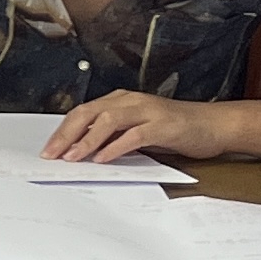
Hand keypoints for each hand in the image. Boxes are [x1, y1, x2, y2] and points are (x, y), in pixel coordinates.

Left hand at [43, 91, 231, 162]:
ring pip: (108, 121)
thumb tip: (81, 152)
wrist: (213, 125)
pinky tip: (103, 158)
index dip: (62, 131)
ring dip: (87, 140)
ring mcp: (147, 111)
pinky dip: (116, 146)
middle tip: (51, 155)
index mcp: (121, 101)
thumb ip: (112, 136)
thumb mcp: (137, 130)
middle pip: (89, 113)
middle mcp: (130, 101)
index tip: (47, 150)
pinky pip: (134, 135)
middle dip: (66, 135)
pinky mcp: (163, 125)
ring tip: (73, 158)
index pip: (82, 113)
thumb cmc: (174, 130)